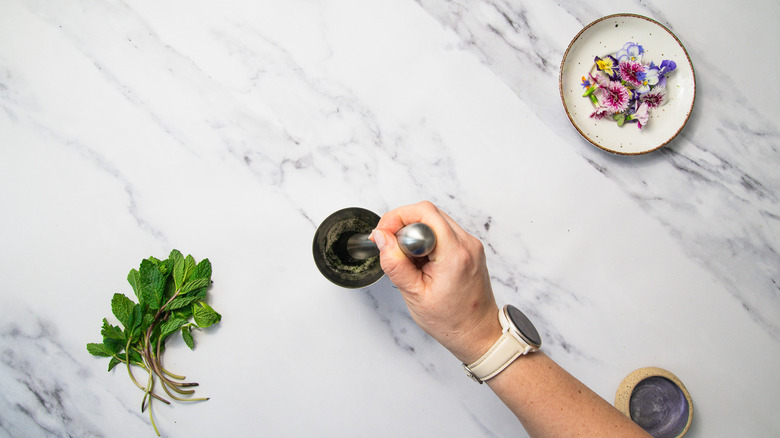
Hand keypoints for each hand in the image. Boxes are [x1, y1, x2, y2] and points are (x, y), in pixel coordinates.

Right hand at [371, 201, 501, 362]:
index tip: (384, 234)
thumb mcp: (414, 294)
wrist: (478, 333)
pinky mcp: (469, 248)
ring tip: (409, 261)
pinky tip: (422, 263)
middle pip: (428, 213)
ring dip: (415, 234)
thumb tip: (381, 237)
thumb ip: (395, 262)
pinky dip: (427, 241)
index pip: (424, 213)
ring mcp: (471, 244)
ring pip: (435, 221)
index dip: (398, 218)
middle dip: (404, 225)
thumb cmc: (451, 321)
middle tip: (392, 248)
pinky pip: (442, 232)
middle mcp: (467, 244)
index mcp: (454, 253)